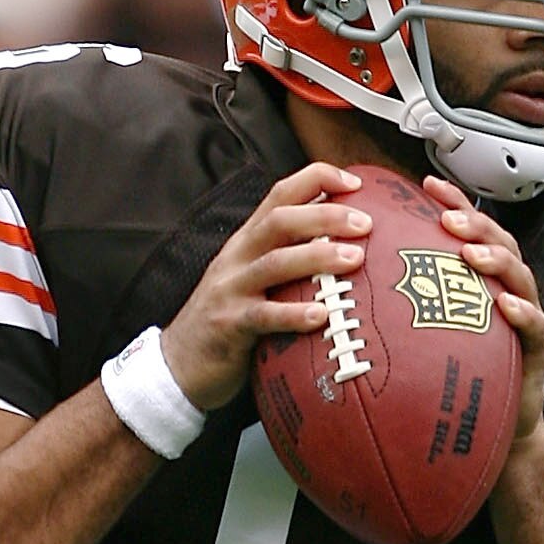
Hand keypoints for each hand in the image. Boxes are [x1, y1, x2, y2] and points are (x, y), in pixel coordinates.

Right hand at [160, 164, 370, 411]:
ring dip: (318, 257)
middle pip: (281, 220)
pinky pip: (264, 316)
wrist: (178, 363)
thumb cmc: (229, 321)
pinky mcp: (229, 325)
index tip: (355, 183)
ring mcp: (231, 289)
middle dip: (325, 216)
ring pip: (275, 262)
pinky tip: (322, 316)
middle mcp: (238, 257)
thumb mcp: (254, 280)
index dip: (316, 179)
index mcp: (247, 240)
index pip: (280, 194)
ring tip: (355, 260)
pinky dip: (294, 314)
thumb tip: (341, 249)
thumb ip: (286, 261)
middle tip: (365, 224)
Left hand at [424, 175, 543, 447]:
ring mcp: (527, 317)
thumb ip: (408, 306)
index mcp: (484, 282)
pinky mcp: (538, 349)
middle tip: (446, 219)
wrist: (497, 428)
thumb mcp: (430, 335)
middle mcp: (509, 291)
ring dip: (496, 261)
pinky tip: (505, 307)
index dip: (454, 204)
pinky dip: (522, 314)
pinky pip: (535, 326)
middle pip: (500, 244)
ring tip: (470, 255)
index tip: (426, 185)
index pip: (472, 232)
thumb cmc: (459, 376)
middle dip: (475, 226)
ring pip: (521, 277)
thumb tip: (354, 287)